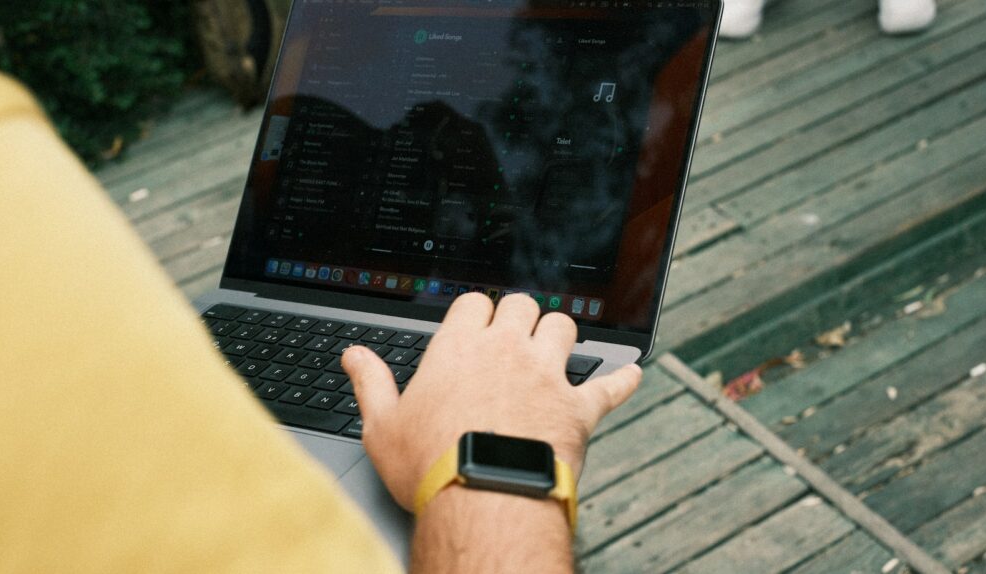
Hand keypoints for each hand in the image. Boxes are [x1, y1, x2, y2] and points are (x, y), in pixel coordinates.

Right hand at [341, 293, 642, 510]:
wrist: (484, 500)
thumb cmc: (430, 466)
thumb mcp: (382, 425)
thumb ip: (370, 383)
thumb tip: (354, 356)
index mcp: (459, 348)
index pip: (473, 303)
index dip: (474, 312)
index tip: (473, 325)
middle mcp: (507, 350)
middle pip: (521, 304)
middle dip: (517, 315)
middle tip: (513, 333)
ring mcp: (547, 376)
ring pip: (563, 327)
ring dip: (559, 333)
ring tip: (554, 346)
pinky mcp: (578, 408)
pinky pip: (610, 384)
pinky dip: (622, 379)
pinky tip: (631, 373)